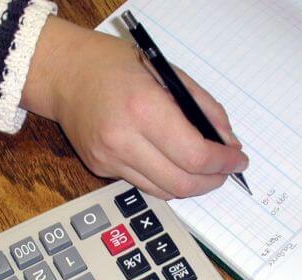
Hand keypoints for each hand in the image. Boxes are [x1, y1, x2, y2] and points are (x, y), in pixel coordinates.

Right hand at [21, 17, 247, 198]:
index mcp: (144, 109)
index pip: (195, 155)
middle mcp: (123, 140)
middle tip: (224, 172)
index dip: (223, 163)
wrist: (64, 75)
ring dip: (190, 186)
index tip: (237, 161)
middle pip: (181, 184)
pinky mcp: (99, 169)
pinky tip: (169, 163)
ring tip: (202, 170)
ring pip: (162, 192)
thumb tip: (227, 143)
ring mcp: (108, 159)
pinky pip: (142, 184)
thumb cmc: (115, 65)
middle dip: (211, 182)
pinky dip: (164, 179)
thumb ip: (203, 108)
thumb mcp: (168, 73)